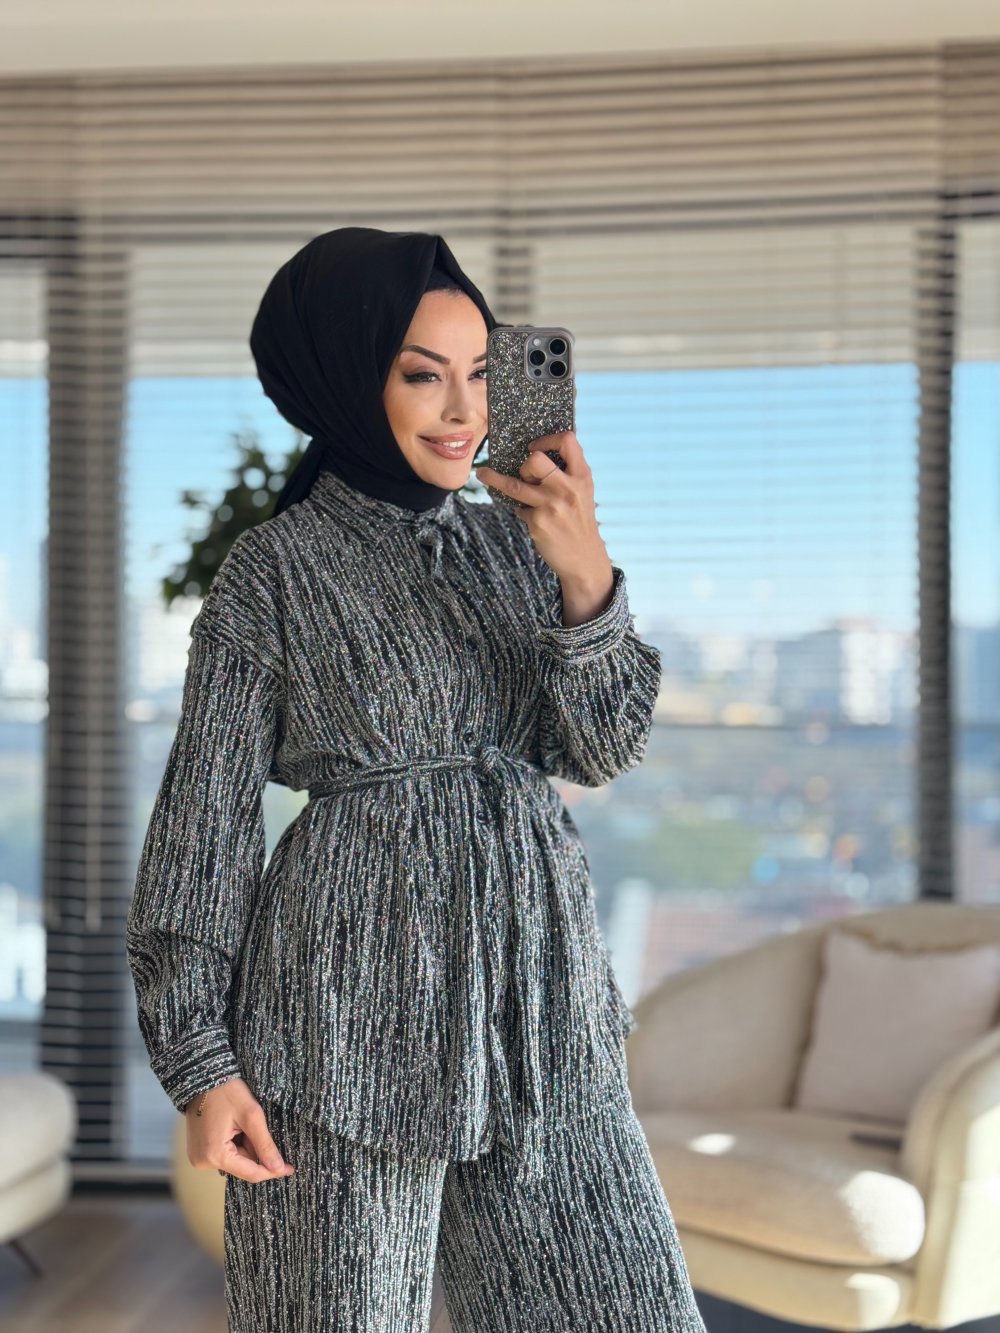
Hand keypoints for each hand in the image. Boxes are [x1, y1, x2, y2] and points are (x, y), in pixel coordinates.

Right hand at [185, 1077, 294, 1182]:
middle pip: (243, 1165)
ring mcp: (198, 1157)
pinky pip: (224, 1153)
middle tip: (254, 1124)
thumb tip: (278, 1168)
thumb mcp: (251, 1115)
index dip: (272, 1171)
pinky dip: (234, 1142)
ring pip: (235, 1159)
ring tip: (239, 1121)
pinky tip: (232, 1125)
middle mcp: (203, 1162)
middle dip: (254, 1148)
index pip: (251, 1173)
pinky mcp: (198, 1151)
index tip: (290, 1168)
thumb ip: (265, 1144)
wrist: (203, 1077)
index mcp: (215, 1156)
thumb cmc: (226, 1092)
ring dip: (244, 1143)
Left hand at [475, 432, 614, 624]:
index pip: (567, 441)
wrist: (585, 559)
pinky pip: (519, 509)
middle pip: (535, 461)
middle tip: (525, 475)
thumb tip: (534, 457)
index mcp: (582, 476)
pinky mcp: (538, 523)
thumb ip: (567, 475)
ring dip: (494, 478)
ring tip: (482, 474)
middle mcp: (568, 488)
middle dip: (525, 465)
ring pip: (514, 485)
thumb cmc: (580, 522)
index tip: (534, 447)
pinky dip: (521, 511)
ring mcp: (551, 506)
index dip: (547, 439)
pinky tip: (532, 518)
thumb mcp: (583, 493)